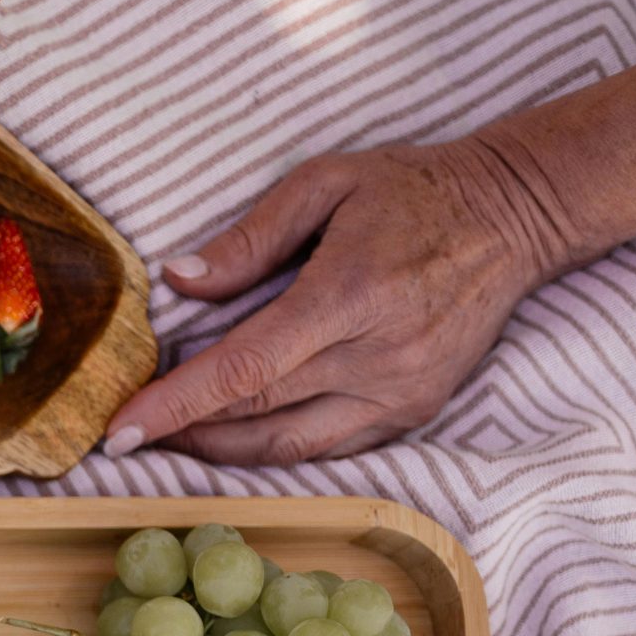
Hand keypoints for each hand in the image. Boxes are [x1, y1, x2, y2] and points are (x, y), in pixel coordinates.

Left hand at [103, 141, 567, 462]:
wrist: (516, 215)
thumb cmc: (411, 191)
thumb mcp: (325, 183)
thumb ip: (249, 238)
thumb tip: (178, 279)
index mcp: (348, 296)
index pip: (243, 370)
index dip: (175, 406)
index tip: (119, 431)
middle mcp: (377, 357)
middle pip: (255, 415)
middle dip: (180, 432)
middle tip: (122, 435)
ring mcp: (401, 392)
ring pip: (289, 447)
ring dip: (218, 451)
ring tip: (166, 440)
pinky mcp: (415, 411)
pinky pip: (328, 448)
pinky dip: (272, 450)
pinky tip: (230, 438)